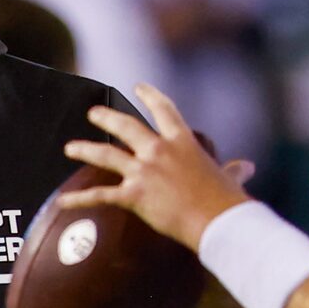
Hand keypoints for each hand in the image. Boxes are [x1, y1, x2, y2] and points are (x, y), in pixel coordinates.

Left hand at [59, 84, 249, 250]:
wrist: (218, 220)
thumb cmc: (226, 201)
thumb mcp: (229, 178)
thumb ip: (232, 170)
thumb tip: (247, 167)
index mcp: (183, 142)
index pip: (164, 110)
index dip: (149, 96)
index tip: (138, 87)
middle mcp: (159, 150)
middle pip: (127, 127)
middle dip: (107, 118)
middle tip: (94, 113)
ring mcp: (144, 171)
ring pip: (107, 155)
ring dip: (86, 149)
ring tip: (70, 147)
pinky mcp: (134, 194)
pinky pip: (100, 195)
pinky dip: (79, 199)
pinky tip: (62, 200)